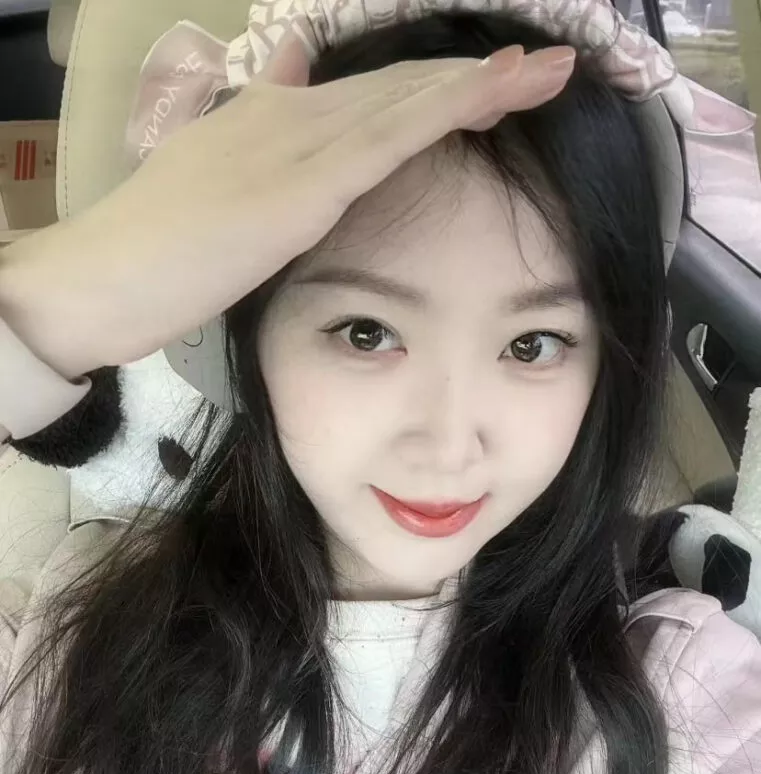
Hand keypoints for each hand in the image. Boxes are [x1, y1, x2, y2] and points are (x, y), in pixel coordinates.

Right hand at [0, 33, 573, 378]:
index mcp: (272, 123)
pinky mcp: (305, 181)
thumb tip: (290, 78)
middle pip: (399, 89)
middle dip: (473, 77)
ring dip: (482, 83)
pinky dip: (448, 109)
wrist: (107, 276)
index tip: (488, 88)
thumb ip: (256, 140)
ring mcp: (298, 143)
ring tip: (549, 69)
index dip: (430, 92)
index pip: (368, 100)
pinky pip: (392, 136)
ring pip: (406, 101)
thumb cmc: (156, 253)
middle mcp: (291, 116)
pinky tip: (495, 92)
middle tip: (545, 65)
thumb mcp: (212, 190)